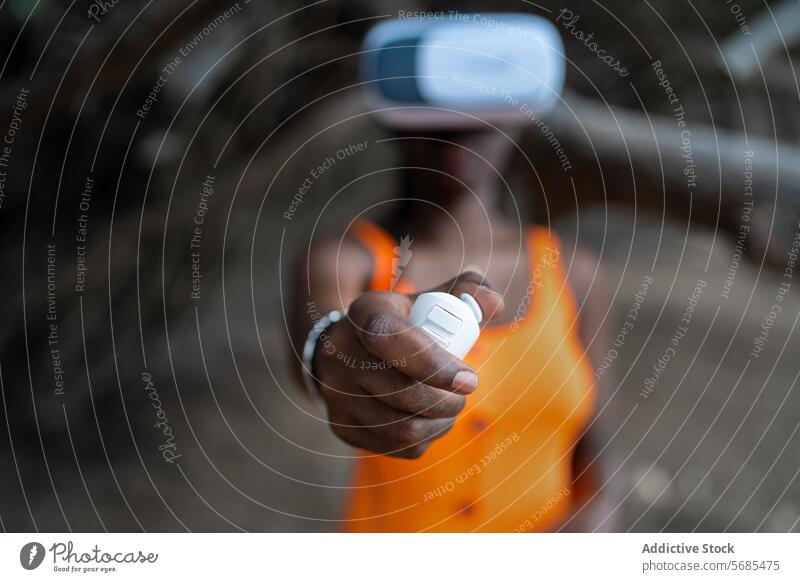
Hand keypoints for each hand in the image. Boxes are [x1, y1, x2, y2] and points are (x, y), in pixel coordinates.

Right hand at [314, 272, 504, 457]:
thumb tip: (494, 304)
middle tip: (464, 393)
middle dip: (446, 401)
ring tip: (449, 407)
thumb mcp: (431, 298)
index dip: (433, 363)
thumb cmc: (405, 321)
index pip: (389, 338)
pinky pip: (395, 447)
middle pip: (400, 392)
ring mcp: (336, 394)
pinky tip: (429, 421)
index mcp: (364, 313)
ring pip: (400, 428)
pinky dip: (424, 439)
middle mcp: (341, 354)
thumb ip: (468, 293)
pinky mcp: (342, 426)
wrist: (351, 348)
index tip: (470, 379)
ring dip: (438, 423)